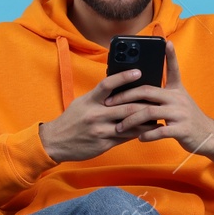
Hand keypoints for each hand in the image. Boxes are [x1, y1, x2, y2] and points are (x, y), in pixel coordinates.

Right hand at [38, 66, 165, 163]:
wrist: (55, 142)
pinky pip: (125, 137)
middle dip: (144, 104)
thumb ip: (100, 97)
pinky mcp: (103, 143)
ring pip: (129, 124)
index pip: (107, 84)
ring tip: (158, 115)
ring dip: (146, 120)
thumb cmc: (72, 120)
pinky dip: (138, 132)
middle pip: (125, 107)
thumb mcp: (82, 103)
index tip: (138, 71)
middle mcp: (95, 114)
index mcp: (89, 100)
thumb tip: (120, 88)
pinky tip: (148, 129)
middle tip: (158, 99)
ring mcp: (100, 130)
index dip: (124, 77)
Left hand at [104, 40, 213, 174]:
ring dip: (131, 121)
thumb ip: (163, 95)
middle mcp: (178, 99)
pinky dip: (147, 135)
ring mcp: (180, 114)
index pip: (173, 69)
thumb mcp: (179, 102)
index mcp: (177, 90)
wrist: (209, 136)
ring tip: (119, 127)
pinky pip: (160, 131)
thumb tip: (140, 92)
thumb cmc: (187, 119)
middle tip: (109, 103)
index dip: (170, 56)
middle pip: (148, 91)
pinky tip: (139, 138)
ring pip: (150, 113)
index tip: (166, 42)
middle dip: (125, 96)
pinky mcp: (181, 129)